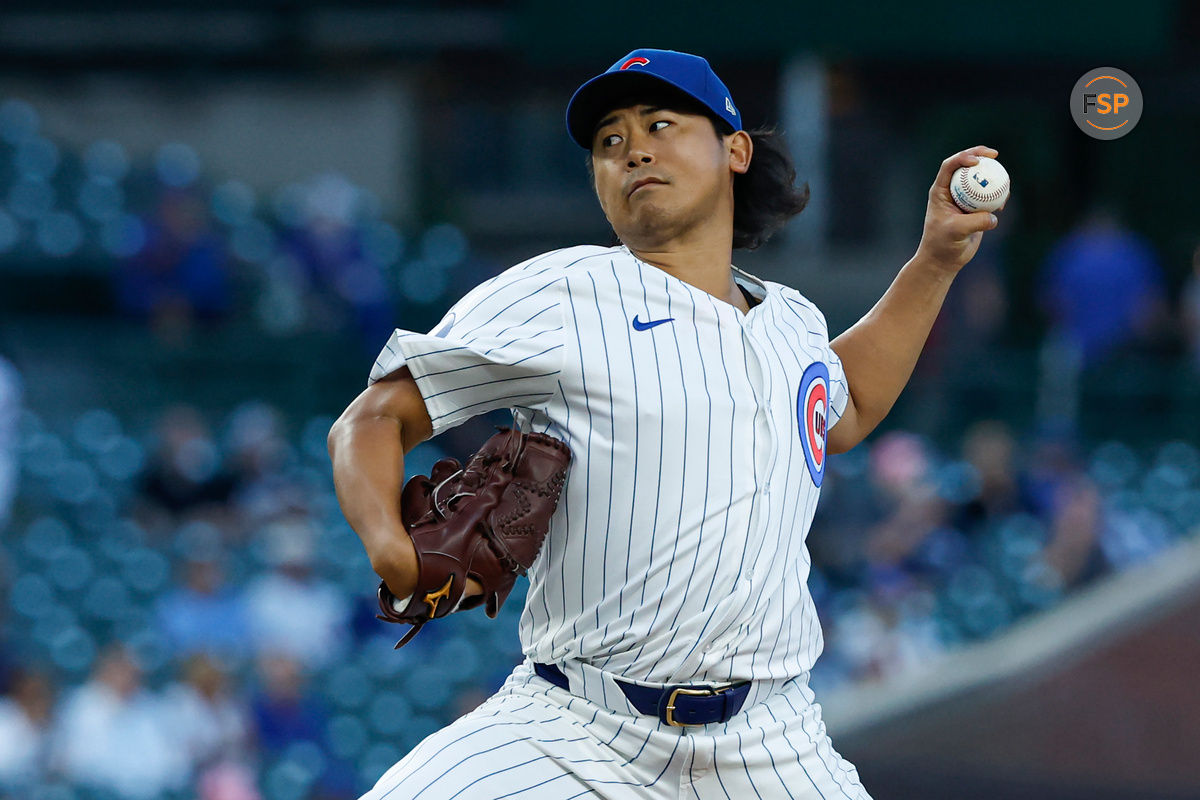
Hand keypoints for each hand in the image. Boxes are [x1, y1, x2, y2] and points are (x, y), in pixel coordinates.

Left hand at [914, 145, 1003, 274]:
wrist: (944, 260)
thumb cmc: (943, 244)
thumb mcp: (956, 231)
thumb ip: (975, 222)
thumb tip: (994, 216)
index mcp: (940, 191)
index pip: (950, 166)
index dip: (963, 157)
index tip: (976, 161)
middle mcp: (952, 191)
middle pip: (967, 167)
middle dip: (980, 156)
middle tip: (994, 155)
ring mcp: (965, 199)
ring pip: (981, 181)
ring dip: (993, 177)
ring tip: (1004, 180)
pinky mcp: (976, 209)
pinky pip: (990, 197)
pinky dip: (997, 196)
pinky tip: (1003, 202)